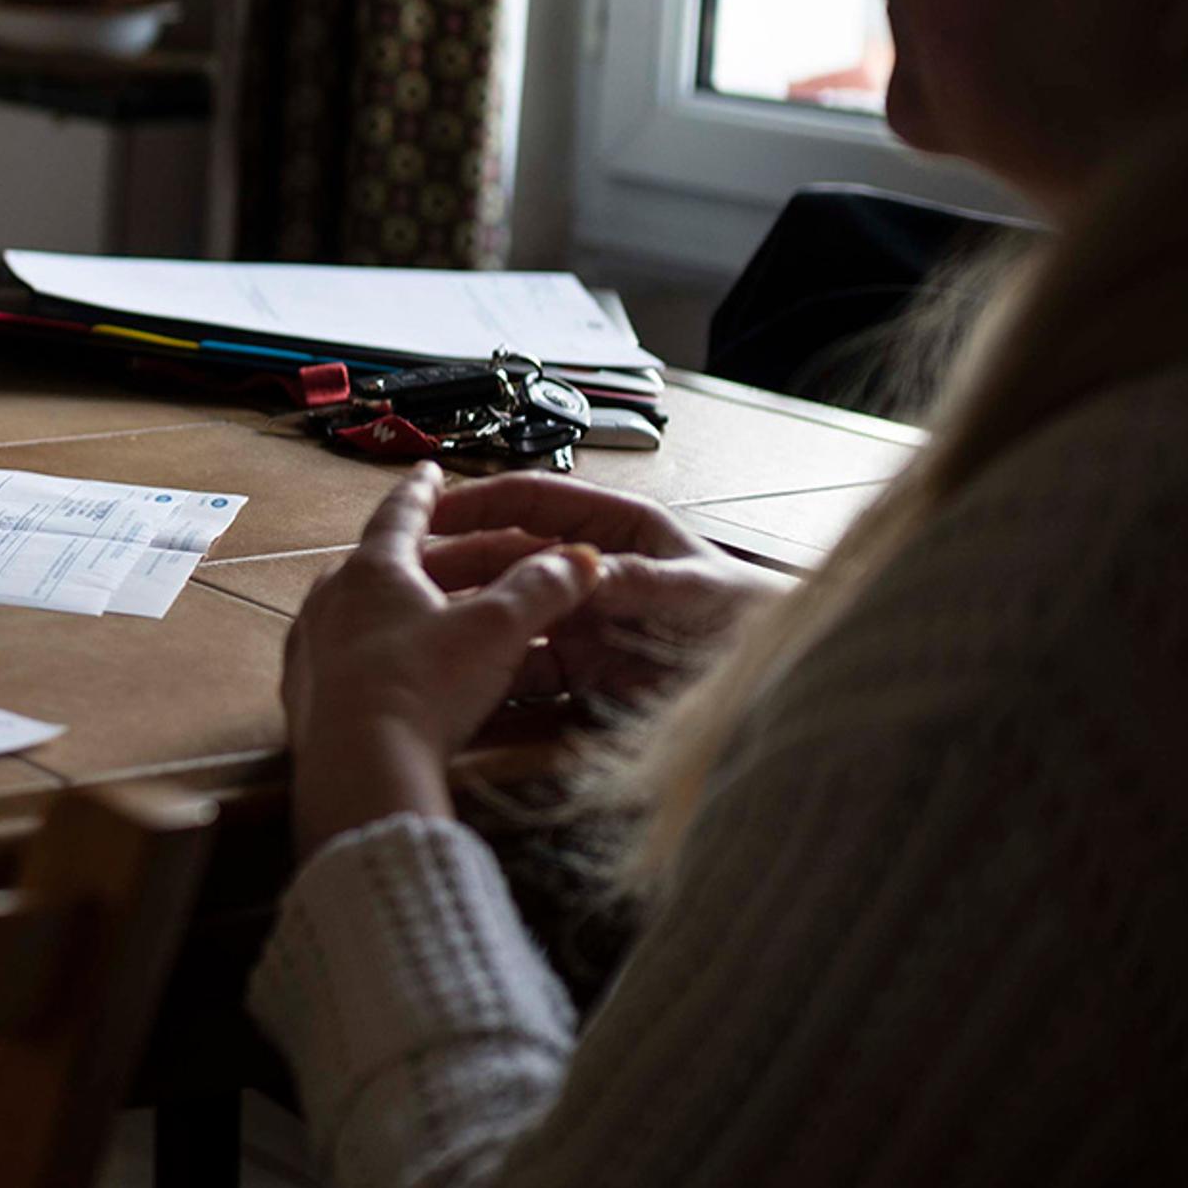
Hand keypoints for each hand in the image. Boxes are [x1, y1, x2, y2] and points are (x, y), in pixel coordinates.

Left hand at [281, 467, 600, 857]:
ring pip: (369, 609)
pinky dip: (388, 649)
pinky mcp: (309, 693)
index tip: (429, 470)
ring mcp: (314, 646)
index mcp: (372, 569)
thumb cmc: (425, 688)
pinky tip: (412, 668)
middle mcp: (331, 598)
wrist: (362, 769)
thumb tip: (579, 558)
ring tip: (449, 610)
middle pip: (389, 564)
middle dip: (436, 556)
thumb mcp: (496, 632)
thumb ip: (540, 590)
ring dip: (412, 604)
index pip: (402, 513)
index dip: (424, 491)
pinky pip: (354, 654)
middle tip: (475, 552)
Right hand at [419, 472, 780, 711]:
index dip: (479, 503)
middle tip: (406, 581)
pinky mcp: (579, 672)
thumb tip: (584, 571)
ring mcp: (579, 621)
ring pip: (505, 612)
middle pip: (505, 558)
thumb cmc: (749, 619)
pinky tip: (458, 677)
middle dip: (456, 566)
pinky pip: (522, 666)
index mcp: (615, 528)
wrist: (781, 687)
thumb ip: (641, 580)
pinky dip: (491, 670)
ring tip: (418, 630)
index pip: (533, 500)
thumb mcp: (699, 592)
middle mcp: (587, 570)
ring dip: (464, 618)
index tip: (429, 514)